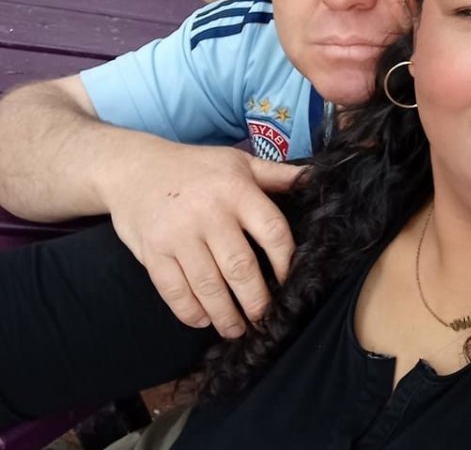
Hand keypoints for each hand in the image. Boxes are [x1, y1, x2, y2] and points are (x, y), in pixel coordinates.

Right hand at [105, 145, 299, 337]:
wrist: (135, 168)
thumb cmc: (196, 167)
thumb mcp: (239, 161)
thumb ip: (277, 175)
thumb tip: (314, 178)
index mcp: (237, 190)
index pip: (271, 231)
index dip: (286, 261)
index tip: (289, 282)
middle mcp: (209, 214)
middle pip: (241, 267)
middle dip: (256, 300)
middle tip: (265, 319)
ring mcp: (178, 235)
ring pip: (209, 286)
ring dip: (226, 315)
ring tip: (237, 329)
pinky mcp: (153, 253)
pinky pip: (175, 291)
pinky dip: (191, 312)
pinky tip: (204, 320)